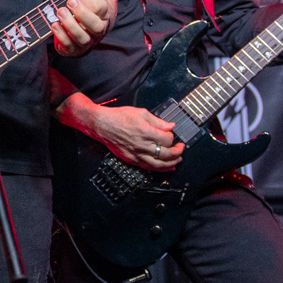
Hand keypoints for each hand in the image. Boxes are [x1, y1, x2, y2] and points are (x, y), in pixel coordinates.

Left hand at [47, 0, 113, 57]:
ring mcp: (87, 40)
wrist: (79, 24)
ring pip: (84, 38)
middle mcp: (98, 28)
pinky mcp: (75, 49)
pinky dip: (62, 37)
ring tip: (60, 12)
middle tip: (69, 2)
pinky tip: (54, 25)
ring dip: (71, 26)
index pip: (101, 8)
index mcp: (103, 12)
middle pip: (96, 25)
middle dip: (82, 14)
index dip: (88, 0)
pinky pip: (71, 47)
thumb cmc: (77, 3)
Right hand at [59, 96, 179, 171]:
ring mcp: (136, 153)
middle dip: (177, 151)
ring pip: (159, 164)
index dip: (173, 138)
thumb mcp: (140, 112)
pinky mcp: (132, 159)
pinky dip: (160, 169)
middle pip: (166, 153)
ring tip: (178, 159)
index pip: (167, 139)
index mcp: (145, 131)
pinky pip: (149, 167)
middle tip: (181, 148)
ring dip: (172, 163)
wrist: (102, 124)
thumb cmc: (119, 116)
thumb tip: (170, 126)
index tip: (172, 135)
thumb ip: (157, 121)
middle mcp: (142, 144)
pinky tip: (168, 167)